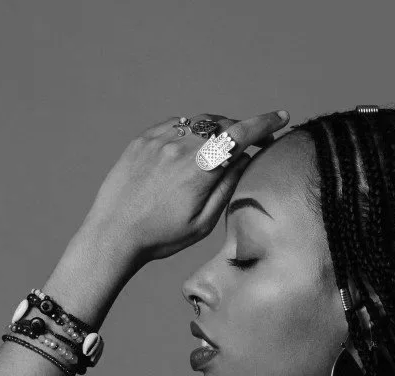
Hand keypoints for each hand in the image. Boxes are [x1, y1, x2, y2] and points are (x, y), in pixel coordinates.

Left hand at [82, 111, 289, 266]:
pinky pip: (175, 126)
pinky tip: (192, 148)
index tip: (281, 118)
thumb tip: (243, 160)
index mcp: (200, 168)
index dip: (264, 124)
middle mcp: (180, 146)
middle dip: (241, 130)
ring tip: (221, 149)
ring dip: (216, 130)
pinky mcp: (142, 141)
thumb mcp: (202, 223)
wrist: (113, 235)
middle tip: (253, 144)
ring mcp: (158, 140)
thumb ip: (226, 188)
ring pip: (199, 123)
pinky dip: (191, 132)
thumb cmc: (160, 237)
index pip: (241, 135)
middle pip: (222, 125)